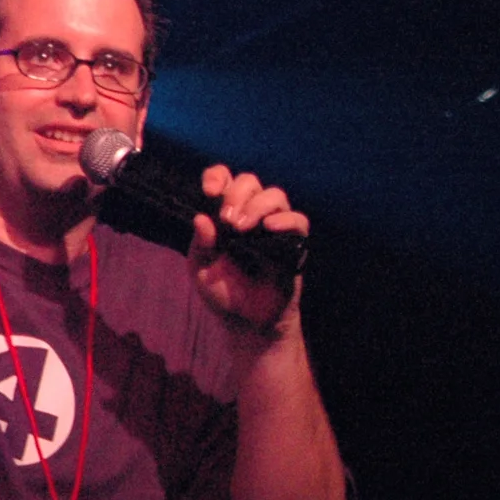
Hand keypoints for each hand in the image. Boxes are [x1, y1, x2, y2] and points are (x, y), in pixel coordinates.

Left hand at [189, 164, 308, 330]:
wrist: (248, 322)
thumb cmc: (223, 292)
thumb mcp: (201, 270)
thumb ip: (200, 245)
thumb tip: (201, 218)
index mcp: (225, 215)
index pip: (224, 179)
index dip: (217, 177)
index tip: (209, 191)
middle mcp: (250, 214)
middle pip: (250, 181)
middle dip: (236, 194)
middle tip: (227, 219)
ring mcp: (274, 227)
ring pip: (275, 194)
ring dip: (257, 205)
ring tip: (241, 228)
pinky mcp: (294, 243)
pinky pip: (298, 220)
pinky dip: (285, 220)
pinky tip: (268, 228)